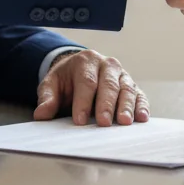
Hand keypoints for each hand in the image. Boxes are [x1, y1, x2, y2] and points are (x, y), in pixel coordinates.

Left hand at [33, 49, 149, 125]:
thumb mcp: (52, 84)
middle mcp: (107, 64)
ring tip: (124, 122)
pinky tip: (141, 118)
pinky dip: (141, 106)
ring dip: (126, 106)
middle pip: (109, 84)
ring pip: (126, 89)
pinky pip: (138, 94)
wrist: (80, 69)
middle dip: (106, 105)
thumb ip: (47, 98)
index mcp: (86, 61)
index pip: (86, 81)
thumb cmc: (66, 80)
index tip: (79, 120)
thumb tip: (42, 114)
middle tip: (104, 123)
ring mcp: (121, 74)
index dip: (83, 101)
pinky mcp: (131, 85)